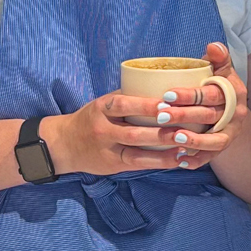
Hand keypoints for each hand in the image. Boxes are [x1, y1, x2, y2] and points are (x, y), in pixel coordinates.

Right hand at [40, 91, 191, 177]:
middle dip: (161, 130)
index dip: (145, 105)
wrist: (64, 144)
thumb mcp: (102, 103)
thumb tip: (161, 85)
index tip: (168, 103)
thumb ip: (126, 97)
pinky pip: (138, 164)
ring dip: (163, 150)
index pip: (123, 105)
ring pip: (137, 152)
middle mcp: (103, 130)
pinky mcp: (112, 165)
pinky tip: (176, 160)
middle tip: (186, 127)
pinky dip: (158, 162)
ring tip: (186, 145)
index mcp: (101, 108)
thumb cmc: (91, 119)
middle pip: (133, 132)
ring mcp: (107, 150)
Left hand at [158, 42, 248, 169]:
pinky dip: (196, 160)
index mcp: (234, 92)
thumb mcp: (221, 70)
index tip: (167, 95)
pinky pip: (211, 157)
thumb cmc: (218, 86)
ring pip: (215, 140)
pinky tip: (179, 161)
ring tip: (173, 139)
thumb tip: (213, 46)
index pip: (211, 94)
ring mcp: (231, 133)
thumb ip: (218, 58)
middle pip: (209, 116)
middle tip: (160, 116)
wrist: (233, 112)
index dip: (190, 95)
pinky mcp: (223, 149)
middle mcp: (236, 114)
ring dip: (194, 141)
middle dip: (184, 117)